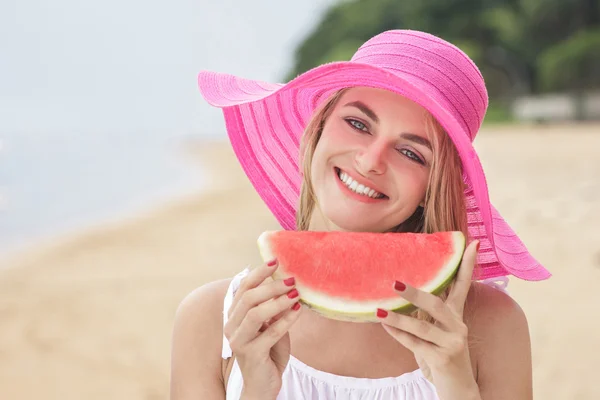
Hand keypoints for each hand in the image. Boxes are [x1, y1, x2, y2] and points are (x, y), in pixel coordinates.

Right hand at [224, 259, 301, 399]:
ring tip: (296, 293)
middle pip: (248, 298)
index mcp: (234, 316)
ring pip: (255, 313)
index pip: (243, 287)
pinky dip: (286, 319)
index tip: (275, 261)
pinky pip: (270, 332)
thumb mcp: (271, 325)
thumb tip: (289, 285)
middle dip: (271, 286)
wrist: (263, 386)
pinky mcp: (251, 354)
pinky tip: (298, 310)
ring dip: (277, 301)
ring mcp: (239, 341)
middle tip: (292, 279)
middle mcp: (232, 327)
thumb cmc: (268, 353)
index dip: (258, 273)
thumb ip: (275, 308)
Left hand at [377, 240, 481, 399]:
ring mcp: (452, 343)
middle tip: (393, 283)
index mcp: (456, 315)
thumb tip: (404, 288)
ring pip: (422, 327)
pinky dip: (398, 335)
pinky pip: (415, 344)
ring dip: (398, 318)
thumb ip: (427, 311)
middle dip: (415, 293)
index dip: (468, 265)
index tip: (471, 242)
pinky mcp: (443, 359)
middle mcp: (458, 326)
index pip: (463, 285)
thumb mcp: (437, 330)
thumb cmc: (440, 353)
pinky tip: (385, 326)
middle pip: (436, 303)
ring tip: (379, 311)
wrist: (457, 388)